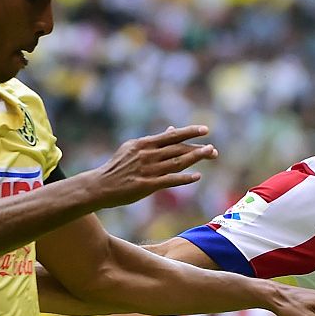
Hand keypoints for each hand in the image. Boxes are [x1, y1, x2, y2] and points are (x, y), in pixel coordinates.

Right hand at [92, 125, 218, 208]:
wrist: (100, 185)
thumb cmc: (118, 167)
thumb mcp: (132, 149)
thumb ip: (153, 142)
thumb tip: (171, 130)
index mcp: (144, 143)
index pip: (171, 136)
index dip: (189, 132)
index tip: (204, 130)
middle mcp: (147, 154)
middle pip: (177, 149)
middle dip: (197, 148)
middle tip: (214, 150)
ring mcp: (148, 169)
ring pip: (176, 162)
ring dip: (195, 158)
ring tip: (210, 154)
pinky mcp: (147, 185)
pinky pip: (170, 180)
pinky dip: (184, 178)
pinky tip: (197, 177)